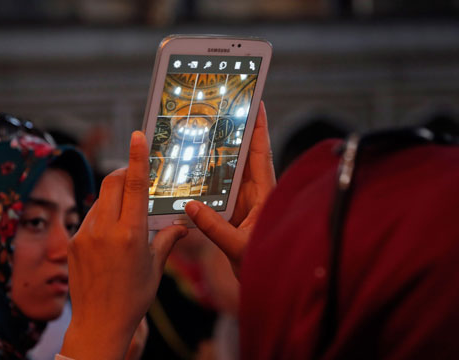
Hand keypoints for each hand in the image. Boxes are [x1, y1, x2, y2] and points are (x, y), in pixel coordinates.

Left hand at [61, 131, 187, 359]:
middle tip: (136, 176)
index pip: (135, 185)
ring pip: (100, 199)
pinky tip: (109, 236)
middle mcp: (105, 229)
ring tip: (125, 221)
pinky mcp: (72, 242)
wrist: (98, 323)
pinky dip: (102, 216)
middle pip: (112, 182)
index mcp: (131, 233)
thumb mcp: (156, 268)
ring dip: (114, 197)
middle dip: (125, 173)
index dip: (137, 157)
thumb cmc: (133, 297)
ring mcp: (85, 234)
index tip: (137, 136)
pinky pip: (89, 216)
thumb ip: (169, 239)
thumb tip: (184, 225)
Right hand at [185, 101, 275, 273]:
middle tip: (222, 111)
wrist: (268, 284)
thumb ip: (214, 227)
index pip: (262, 155)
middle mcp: (257, 194)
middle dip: (236, 135)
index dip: (259, 128)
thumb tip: (190, 206)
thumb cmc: (265, 265)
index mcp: (266, 195)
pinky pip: (222, 190)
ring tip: (204, 133)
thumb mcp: (238, 248)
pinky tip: (195, 170)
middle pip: (245, 157)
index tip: (256, 103)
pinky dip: (210, 179)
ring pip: (232, 172)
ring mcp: (246, 202)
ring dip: (219, 155)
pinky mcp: (236, 213)